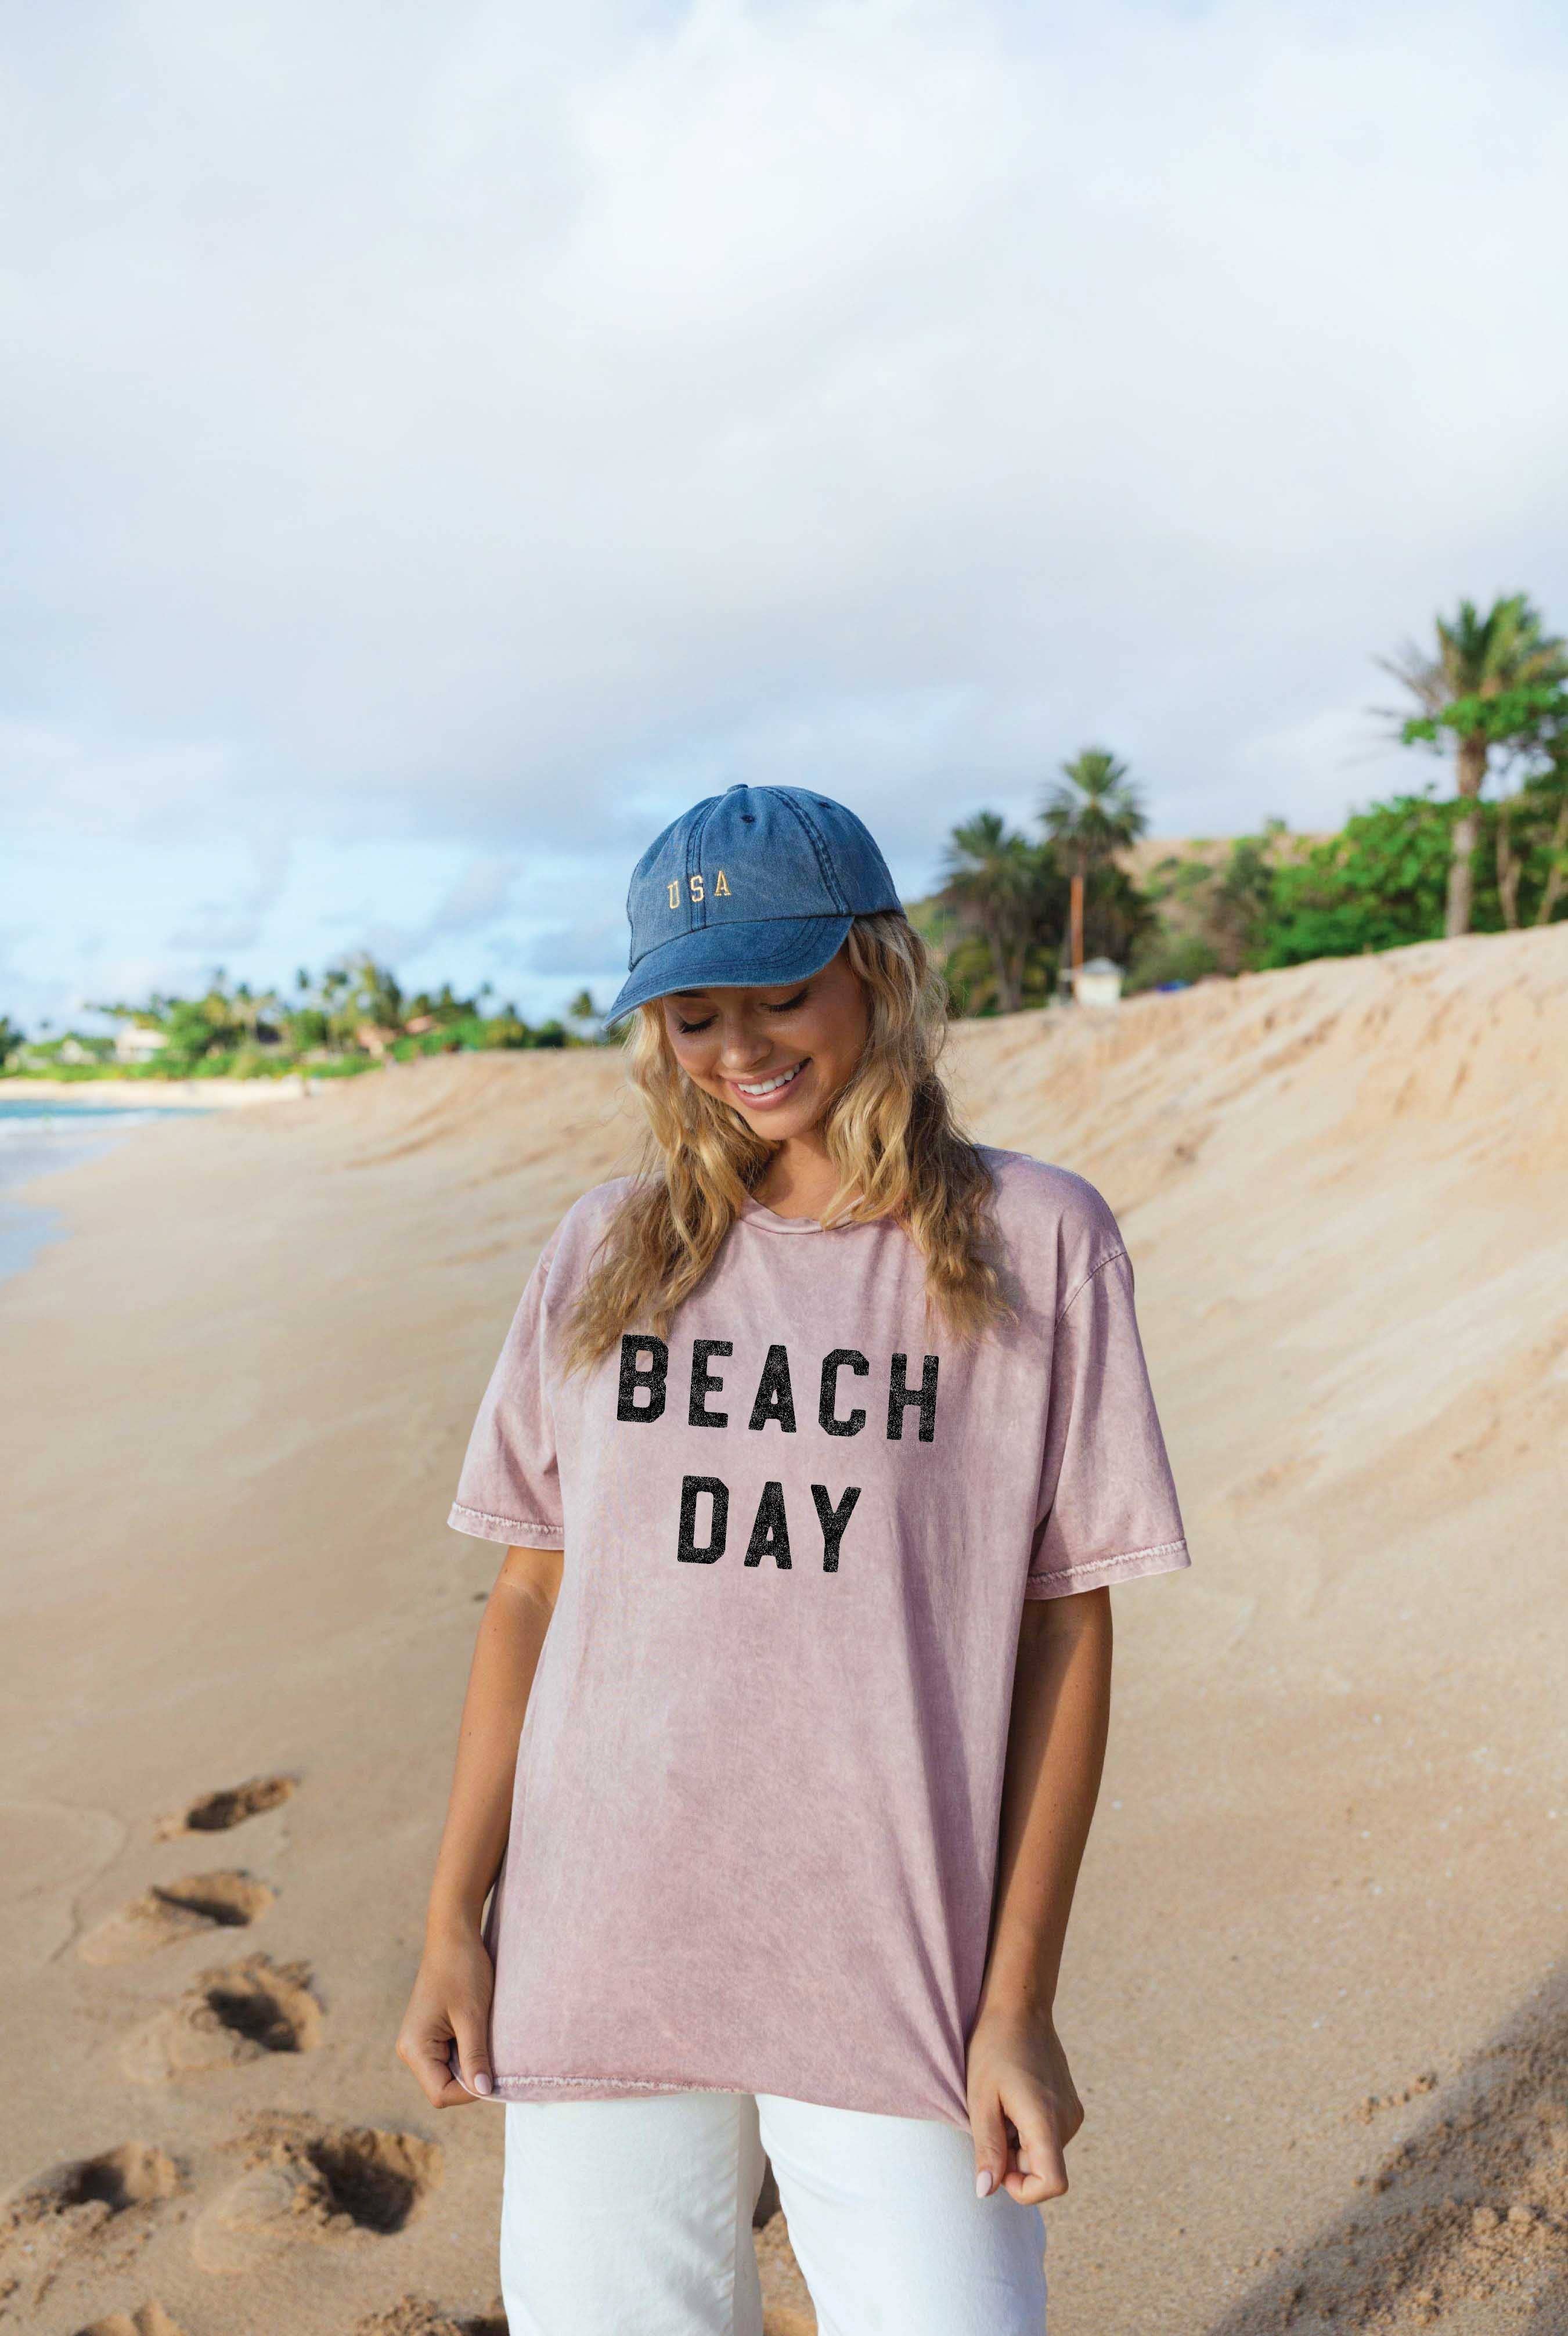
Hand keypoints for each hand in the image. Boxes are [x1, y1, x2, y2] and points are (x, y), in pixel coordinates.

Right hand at [396, 1921, 495, 2107]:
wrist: (454, 1935)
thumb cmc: (462, 1970)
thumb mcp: (472, 2016)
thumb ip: (475, 2056)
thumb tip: (483, 2092)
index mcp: (414, 2048)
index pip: (441, 2093)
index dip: (470, 2092)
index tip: (494, 2074)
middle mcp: (410, 2049)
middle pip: (443, 2086)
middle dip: (471, 2077)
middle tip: (494, 2055)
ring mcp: (419, 2041)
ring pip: (448, 2072)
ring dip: (470, 2062)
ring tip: (486, 2038)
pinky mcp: (429, 2032)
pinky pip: (449, 2056)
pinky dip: (467, 2050)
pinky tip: (479, 2032)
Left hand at [966, 2003, 1082, 2205]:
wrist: (1019, 2006)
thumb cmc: (993, 2048)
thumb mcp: (981, 2099)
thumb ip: (987, 2148)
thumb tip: (986, 2192)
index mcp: (1046, 2120)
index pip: (1053, 2184)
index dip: (1024, 2191)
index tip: (998, 2166)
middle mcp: (1068, 2120)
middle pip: (1042, 2169)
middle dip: (1012, 2161)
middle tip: (990, 2121)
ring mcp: (1072, 2112)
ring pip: (1043, 2153)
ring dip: (1018, 2143)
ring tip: (1001, 2105)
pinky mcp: (1071, 2105)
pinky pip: (1048, 2135)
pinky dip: (1027, 2131)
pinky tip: (1013, 2100)